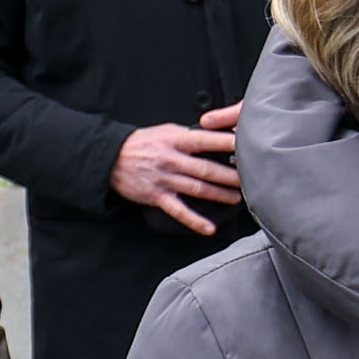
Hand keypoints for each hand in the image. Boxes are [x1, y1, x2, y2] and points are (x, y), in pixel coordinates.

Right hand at [111, 106, 245, 232]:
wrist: (110, 158)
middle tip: (249, 179)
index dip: (226, 143)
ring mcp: (164, 179)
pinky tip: (209, 228)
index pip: (205, 140)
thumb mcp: (165, 131)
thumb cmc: (141, 143)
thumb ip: (188, 135)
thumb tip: (214, 135)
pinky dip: (195, 221)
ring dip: (219, 195)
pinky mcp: (157, 196)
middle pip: (206, 169)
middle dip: (229, 175)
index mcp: (175, 140)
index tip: (244, 145)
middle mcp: (171, 160)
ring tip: (237, 198)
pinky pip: (179, 211)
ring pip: (197, 189)